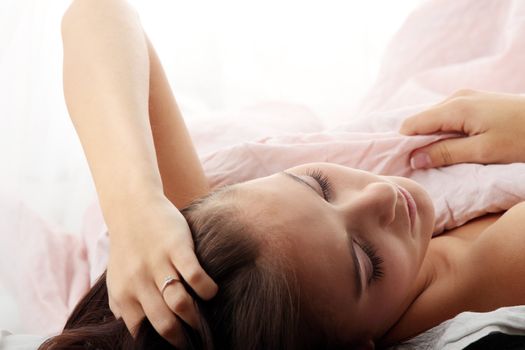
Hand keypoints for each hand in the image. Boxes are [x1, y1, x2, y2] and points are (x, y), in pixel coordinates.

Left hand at [105, 193, 217, 346]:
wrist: (132, 207)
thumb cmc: (128, 246)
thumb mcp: (115, 277)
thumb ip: (121, 304)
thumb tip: (131, 329)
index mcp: (124, 293)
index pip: (142, 331)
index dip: (160, 343)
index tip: (176, 343)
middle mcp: (139, 281)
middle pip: (163, 323)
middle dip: (181, 338)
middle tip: (194, 341)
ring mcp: (158, 263)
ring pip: (180, 303)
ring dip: (195, 317)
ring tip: (203, 321)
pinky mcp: (176, 246)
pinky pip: (195, 275)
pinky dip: (206, 289)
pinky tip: (211, 291)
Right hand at [399, 89, 524, 167]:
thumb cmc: (522, 139)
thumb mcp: (483, 152)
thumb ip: (446, 153)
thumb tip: (414, 158)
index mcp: (455, 107)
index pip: (413, 124)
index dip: (404, 144)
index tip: (402, 164)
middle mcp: (457, 97)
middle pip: (422, 121)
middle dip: (417, 142)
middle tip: (419, 166)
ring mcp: (467, 97)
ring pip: (436, 119)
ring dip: (432, 138)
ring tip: (436, 159)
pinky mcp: (477, 102)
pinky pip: (449, 117)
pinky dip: (445, 133)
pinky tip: (452, 147)